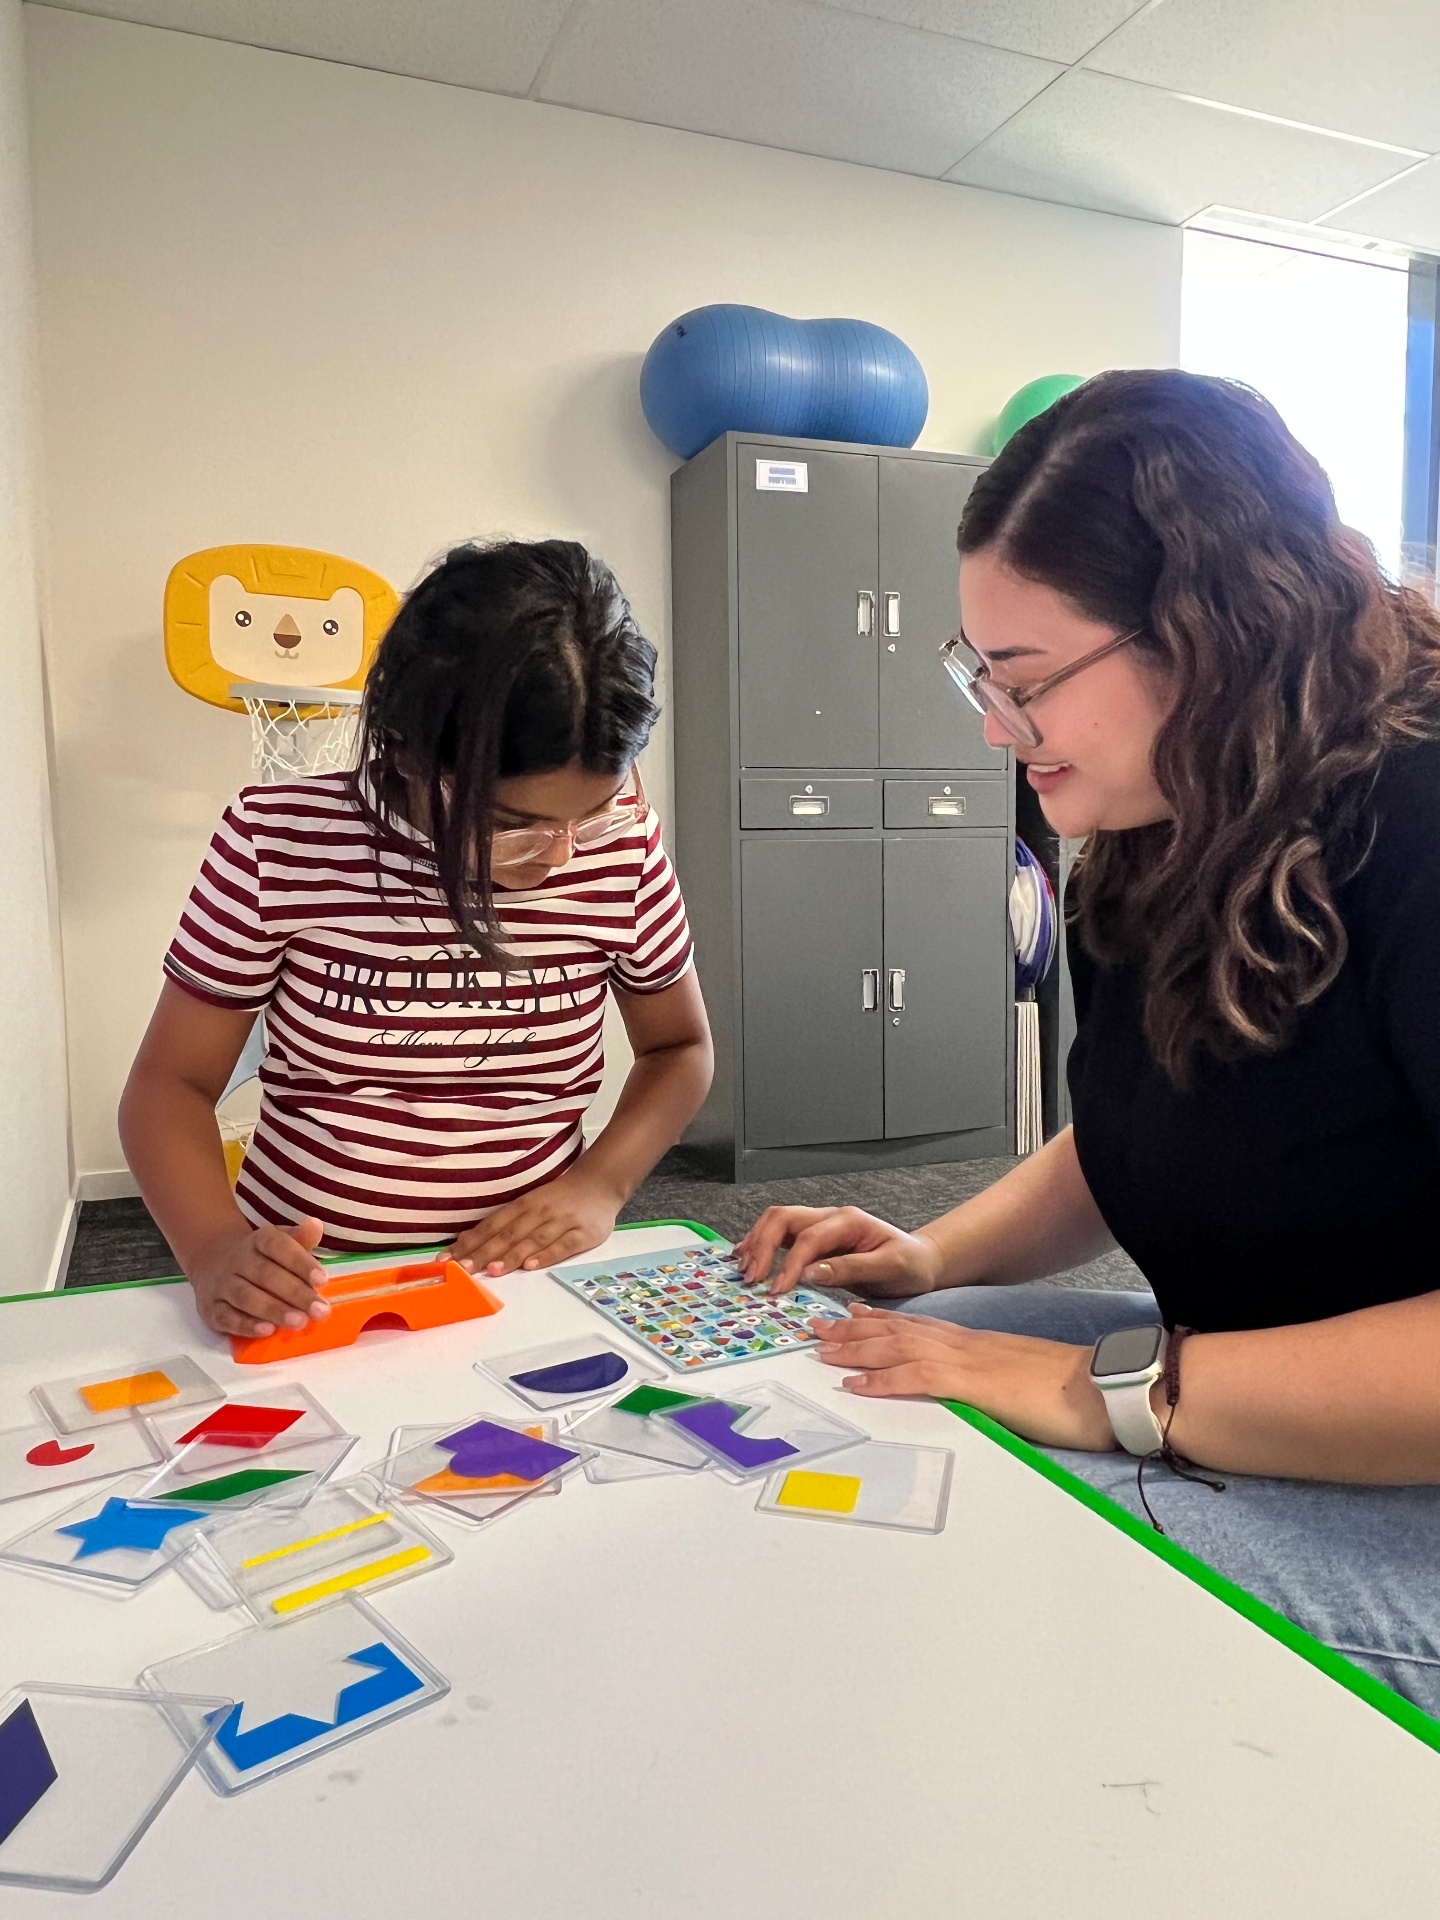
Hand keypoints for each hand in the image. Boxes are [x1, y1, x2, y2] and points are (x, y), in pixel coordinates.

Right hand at [188, 1218, 330, 1339]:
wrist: (215, 1263)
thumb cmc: (262, 1258)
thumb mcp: (282, 1243)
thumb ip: (301, 1238)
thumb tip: (316, 1225)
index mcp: (258, 1240)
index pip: (278, 1246)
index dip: (300, 1262)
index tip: (323, 1280)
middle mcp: (237, 1260)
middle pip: (265, 1274)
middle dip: (295, 1293)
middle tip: (319, 1311)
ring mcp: (222, 1285)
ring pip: (246, 1297)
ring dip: (273, 1310)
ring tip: (300, 1322)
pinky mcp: (211, 1309)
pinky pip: (226, 1318)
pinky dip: (246, 1326)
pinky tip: (268, 1331)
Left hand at [451, 1169, 621, 1276]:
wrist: (601, 1182)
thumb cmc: (560, 1198)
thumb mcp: (530, 1203)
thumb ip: (504, 1223)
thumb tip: (467, 1240)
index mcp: (524, 1204)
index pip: (491, 1225)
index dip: (469, 1243)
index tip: (447, 1260)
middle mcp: (539, 1212)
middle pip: (507, 1234)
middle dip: (483, 1253)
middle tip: (461, 1270)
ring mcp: (562, 1222)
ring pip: (532, 1240)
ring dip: (511, 1255)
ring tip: (492, 1270)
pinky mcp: (583, 1233)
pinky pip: (563, 1245)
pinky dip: (546, 1256)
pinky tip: (531, 1266)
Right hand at [734, 1206, 943, 1296]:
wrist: (921, 1262)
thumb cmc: (910, 1264)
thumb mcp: (889, 1268)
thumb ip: (850, 1268)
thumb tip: (810, 1273)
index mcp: (849, 1221)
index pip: (808, 1238)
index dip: (789, 1264)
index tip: (777, 1290)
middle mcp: (830, 1218)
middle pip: (783, 1218)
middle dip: (761, 1245)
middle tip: (750, 1276)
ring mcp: (821, 1227)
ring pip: (777, 1223)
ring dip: (756, 1243)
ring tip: (742, 1268)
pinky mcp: (816, 1241)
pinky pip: (781, 1237)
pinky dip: (761, 1246)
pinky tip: (748, 1259)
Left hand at [814, 1303, 1116, 1451]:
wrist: (1102, 1387)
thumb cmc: (1070, 1389)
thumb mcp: (1020, 1381)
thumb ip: (991, 1381)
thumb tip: (977, 1392)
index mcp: (975, 1342)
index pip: (916, 1325)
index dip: (879, 1319)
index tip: (850, 1314)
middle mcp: (963, 1343)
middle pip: (896, 1330)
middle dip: (852, 1329)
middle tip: (814, 1327)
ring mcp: (966, 1360)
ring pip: (896, 1347)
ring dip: (855, 1348)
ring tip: (821, 1349)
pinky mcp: (972, 1383)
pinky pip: (916, 1378)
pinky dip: (882, 1380)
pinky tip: (856, 1385)